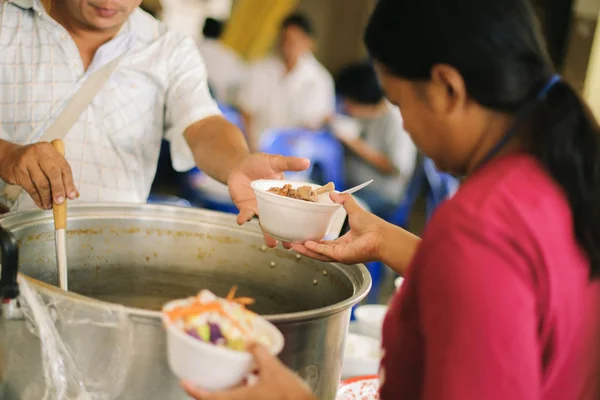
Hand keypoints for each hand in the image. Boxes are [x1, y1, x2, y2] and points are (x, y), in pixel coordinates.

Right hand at [0, 141, 78, 209]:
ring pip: (41, 183)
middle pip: (53, 173)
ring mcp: (27, 161)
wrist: (8, 157)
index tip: (72, 195)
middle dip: (59, 189)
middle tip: (61, 202)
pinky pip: (30, 188)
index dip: (69, 182)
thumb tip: (74, 194)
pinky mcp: (18, 171)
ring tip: (50, 205)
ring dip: (47, 197)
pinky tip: (42, 203)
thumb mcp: (48, 163)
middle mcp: (38, 153)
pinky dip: (37, 198)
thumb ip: (61, 176)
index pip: (64, 167)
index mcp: (49, 150)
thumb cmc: (33, 161)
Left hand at [182, 344, 315, 399]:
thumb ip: (259, 353)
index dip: (194, 390)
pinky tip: (251, 379)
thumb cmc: (288, 394)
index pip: (208, 397)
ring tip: (228, 373)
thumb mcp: (273, 368)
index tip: (184, 382)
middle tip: (204, 375)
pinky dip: (242, 390)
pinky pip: (244, 398)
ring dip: (227, 389)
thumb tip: (251, 342)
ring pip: (231, 399)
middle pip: (218, 399)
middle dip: (210, 389)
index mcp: (238, 399)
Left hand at [228, 153, 309, 246]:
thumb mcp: (276, 161)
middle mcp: (275, 206)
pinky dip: (244, 218)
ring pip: (266, 224)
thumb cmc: (259, 163)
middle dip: (286, 236)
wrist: (238, 165)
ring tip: (272, 244)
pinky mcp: (246, 208)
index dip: (303, 221)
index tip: (309, 233)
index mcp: (286, 196)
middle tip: (291, 246)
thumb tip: (307, 161)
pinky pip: (246, 215)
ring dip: (268, 234)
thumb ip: (290, 163)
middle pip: (282, 223)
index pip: (297, 210)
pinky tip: (242, 221)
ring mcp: (261, 209)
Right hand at [293, 192, 386, 263]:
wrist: (381, 235)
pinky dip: (315, 249)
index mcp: (345, 242)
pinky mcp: (342, 256)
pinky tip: (306, 244)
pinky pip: (325, 253)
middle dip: (306, 247)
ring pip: (319, 254)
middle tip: (293, 243)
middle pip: (319, 251)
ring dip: (307, 250)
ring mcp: (341, 255)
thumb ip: (344, 201)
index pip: (326, 243)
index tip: (303, 236)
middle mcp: (342, 250)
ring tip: (294, 246)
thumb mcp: (354, 209)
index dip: (314, 241)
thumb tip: (333, 193)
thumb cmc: (372, 225)